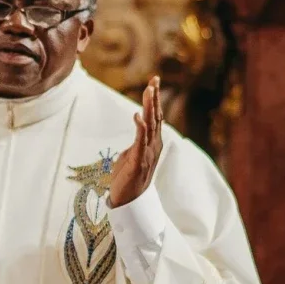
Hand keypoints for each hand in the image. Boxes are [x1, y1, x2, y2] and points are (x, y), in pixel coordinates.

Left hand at [108, 76, 163, 208]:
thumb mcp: (132, 156)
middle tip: (154, 80)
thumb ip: (136, 143)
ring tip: (148, 90)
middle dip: (154, 98)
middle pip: (156, 117)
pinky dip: (140, 127)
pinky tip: (138, 115)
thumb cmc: (128, 180)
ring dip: (149, 107)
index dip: (155, 100)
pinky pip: (140, 142)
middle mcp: (153, 147)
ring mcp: (147, 154)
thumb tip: (137, 131)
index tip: (153, 82)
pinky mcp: (138, 162)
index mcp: (152, 144)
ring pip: (150, 126)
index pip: (155, 117)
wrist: (129, 203)